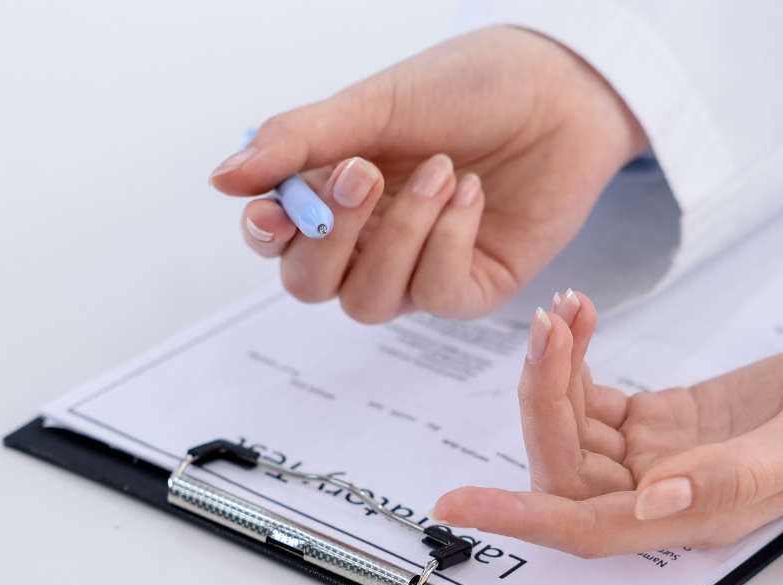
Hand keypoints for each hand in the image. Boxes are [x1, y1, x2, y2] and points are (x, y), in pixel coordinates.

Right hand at [212, 27, 648, 322]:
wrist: (560, 88)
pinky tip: (473, 195)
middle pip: (311, 285)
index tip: (275, 211)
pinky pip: (437, 295)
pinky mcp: (474, 286)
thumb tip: (221, 178)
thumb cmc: (470, 87)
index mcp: (335, 191)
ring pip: (370, 300)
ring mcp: (421, 268)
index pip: (275, 241)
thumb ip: (297, 142)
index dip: (267, 235)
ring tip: (444, 171)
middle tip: (367, 172)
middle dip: (333, 236)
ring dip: (400, 235)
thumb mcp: (373, 103)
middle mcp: (370, 238)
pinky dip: (449, 244)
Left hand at [430, 293, 782, 557]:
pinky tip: (582, 318)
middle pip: (568, 473)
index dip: (521, 517)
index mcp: (702, 517)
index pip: (589, 529)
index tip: (458, 503)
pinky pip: (597, 402)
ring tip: (568, 312)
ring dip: (555, 376)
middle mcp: (674, 499)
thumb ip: (736, 476)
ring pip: (574, 435)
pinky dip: (577, 362)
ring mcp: (670, 460)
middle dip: (544, 402)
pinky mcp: (672, 421)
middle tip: (553, 328)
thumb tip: (654, 500)